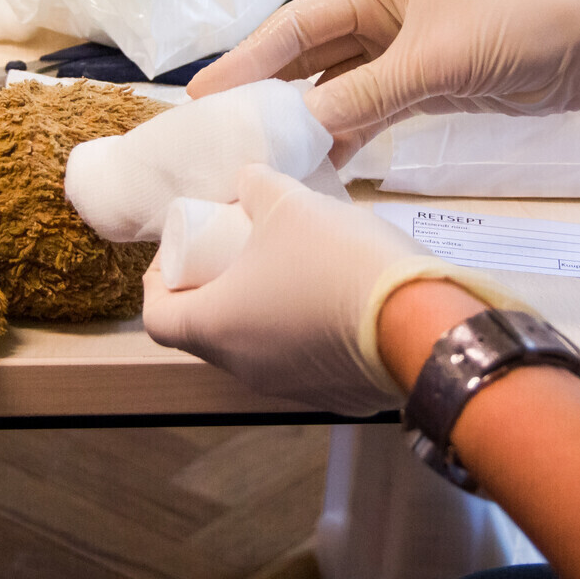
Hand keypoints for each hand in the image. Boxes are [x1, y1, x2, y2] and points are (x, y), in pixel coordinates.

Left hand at [142, 164, 524, 416]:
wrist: (422, 322)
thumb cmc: (336, 261)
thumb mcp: (291, 203)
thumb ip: (258, 187)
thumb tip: (248, 182)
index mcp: (216, 328)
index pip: (157, 317)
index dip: (159, 280)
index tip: (186, 249)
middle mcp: (244, 369)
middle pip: (208, 330)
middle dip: (217, 285)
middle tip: (240, 246)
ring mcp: (291, 389)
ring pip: (258, 346)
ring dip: (263, 307)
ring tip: (293, 264)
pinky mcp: (337, 396)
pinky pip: (306, 359)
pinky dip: (306, 329)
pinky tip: (336, 295)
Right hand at [187, 0, 579, 161]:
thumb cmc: (523, 25)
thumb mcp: (436, 62)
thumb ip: (364, 95)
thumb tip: (301, 127)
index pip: (295, 26)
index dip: (246, 62)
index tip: (201, 97)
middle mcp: (383, 15)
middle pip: (308, 58)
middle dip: (266, 95)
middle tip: (219, 136)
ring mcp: (406, 52)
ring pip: (338, 90)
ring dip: (306, 122)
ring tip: (261, 161)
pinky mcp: (431, 84)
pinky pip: (372, 110)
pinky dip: (348, 136)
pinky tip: (323, 167)